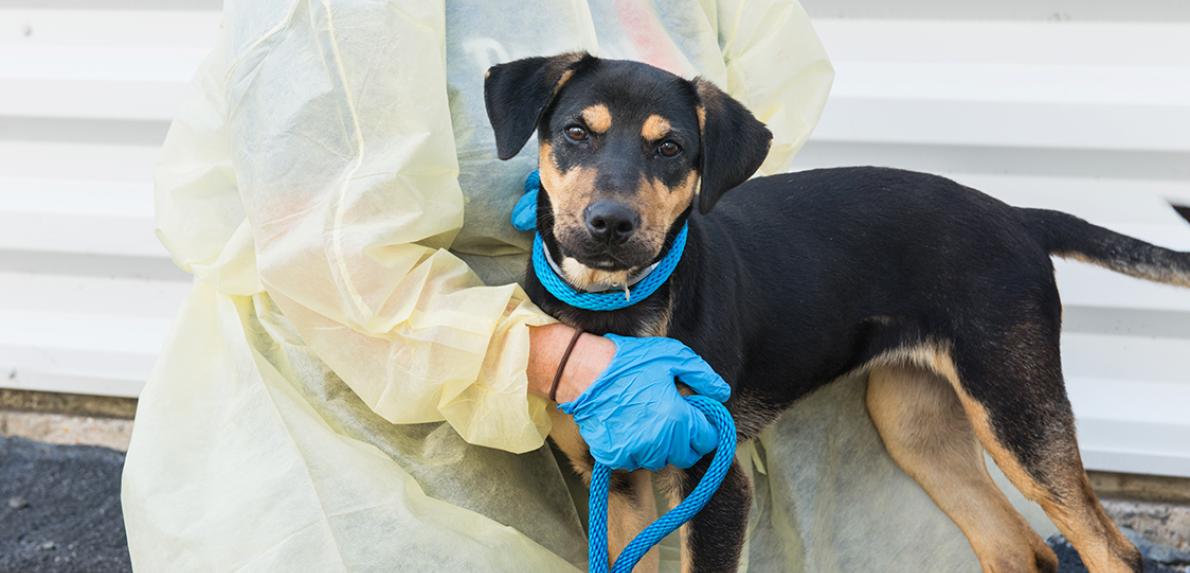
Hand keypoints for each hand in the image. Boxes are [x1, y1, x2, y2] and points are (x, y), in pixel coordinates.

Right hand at [557, 334, 730, 470]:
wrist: (584, 372)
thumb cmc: (630, 362)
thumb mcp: (673, 357)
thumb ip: (702, 376)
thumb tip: (721, 393)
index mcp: (678, 420)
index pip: (707, 440)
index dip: (704, 427)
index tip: (694, 416)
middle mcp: (659, 443)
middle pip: (686, 456)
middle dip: (685, 440)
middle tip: (671, 417)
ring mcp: (635, 452)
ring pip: (660, 460)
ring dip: (660, 446)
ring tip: (648, 420)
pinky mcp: (614, 457)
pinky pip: (634, 461)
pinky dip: (635, 449)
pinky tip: (628, 427)